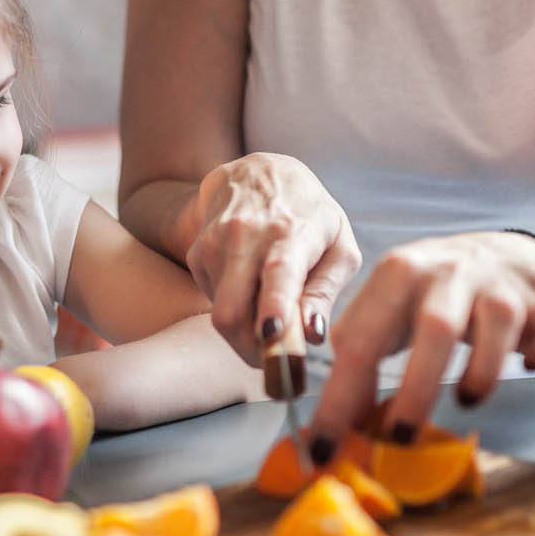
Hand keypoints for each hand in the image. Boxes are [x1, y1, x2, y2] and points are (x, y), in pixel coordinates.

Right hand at [184, 153, 361, 363]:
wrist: (258, 173)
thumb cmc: (309, 215)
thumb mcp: (338, 245)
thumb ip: (326, 292)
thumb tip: (312, 336)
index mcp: (291, 231)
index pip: (279, 271)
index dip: (275, 306)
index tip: (274, 336)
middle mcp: (246, 235)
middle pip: (232, 310)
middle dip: (253, 350)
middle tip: (277, 362)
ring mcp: (215, 243)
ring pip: (220, 315)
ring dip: (246, 334)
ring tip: (270, 318)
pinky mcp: (197, 253)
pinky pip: (212, 303)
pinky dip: (234, 310)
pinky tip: (250, 287)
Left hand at [309, 231, 534, 444]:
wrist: (527, 261)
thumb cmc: (447, 295)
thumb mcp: (396, 309)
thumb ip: (364, 353)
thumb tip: (337, 421)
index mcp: (399, 273)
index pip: (361, 340)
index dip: (339, 400)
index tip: (324, 451)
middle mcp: (451, 271)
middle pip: (434, 328)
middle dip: (415, 389)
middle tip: (401, 437)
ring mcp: (505, 283)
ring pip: (499, 322)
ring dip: (484, 371)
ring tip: (469, 398)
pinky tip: (534, 363)